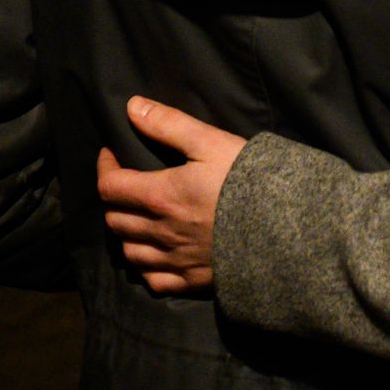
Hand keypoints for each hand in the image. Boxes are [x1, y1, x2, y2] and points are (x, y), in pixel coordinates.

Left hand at [94, 96, 247, 294]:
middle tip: (126, 185)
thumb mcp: (211, 143)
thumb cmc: (248, 180)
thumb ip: (169, 124)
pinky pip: (154, 280)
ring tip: (137, 219)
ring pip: (129, 252)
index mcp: (160, 196)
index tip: (112, 155)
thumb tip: (132, 107)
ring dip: (126, 234)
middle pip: (115, 220)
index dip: (105, 168)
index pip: (110, 187)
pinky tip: (154, 256)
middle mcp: (160, 232)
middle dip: (114, 199)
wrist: (284, 229)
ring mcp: (175, 260)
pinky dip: (146, 268)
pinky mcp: (192, 281)